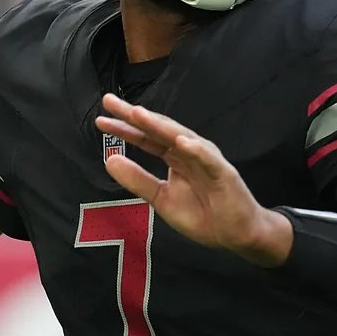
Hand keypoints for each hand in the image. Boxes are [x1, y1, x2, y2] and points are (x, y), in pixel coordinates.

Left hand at [96, 93, 291, 265]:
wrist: (236, 234)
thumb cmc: (203, 214)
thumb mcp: (161, 199)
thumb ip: (137, 180)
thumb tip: (109, 161)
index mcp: (174, 158)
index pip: (146, 138)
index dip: (124, 128)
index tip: (100, 120)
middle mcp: (188, 151)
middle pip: (158, 129)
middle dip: (135, 116)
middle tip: (110, 101)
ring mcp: (206, 159)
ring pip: (180, 137)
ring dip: (160, 125)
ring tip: (138, 113)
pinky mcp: (224, 172)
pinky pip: (208, 159)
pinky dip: (195, 149)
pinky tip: (181, 142)